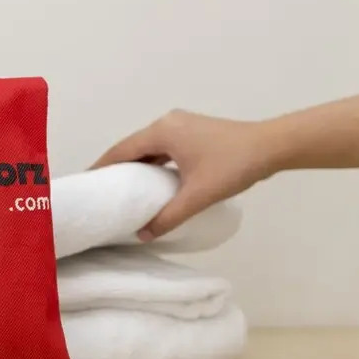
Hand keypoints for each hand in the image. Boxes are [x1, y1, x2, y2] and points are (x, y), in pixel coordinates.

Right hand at [90, 109, 280, 240]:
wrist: (272, 146)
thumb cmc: (232, 166)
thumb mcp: (197, 196)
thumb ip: (168, 216)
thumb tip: (143, 235)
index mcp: (162, 131)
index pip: (122, 150)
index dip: (102, 166)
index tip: (86, 183)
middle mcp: (168, 123)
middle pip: (133, 146)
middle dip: (117, 167)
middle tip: (101, 190)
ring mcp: (182, 125)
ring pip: (150, 146)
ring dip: (136, 165)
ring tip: (123, 188)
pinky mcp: (194, 132)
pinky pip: (164, 147)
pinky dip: (154, 162)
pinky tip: (152, 180)